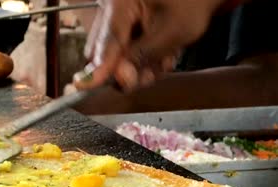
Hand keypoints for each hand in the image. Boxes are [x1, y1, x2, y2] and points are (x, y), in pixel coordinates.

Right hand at [74, 0, 229, 91]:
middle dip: (127, 70)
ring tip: (163, 60)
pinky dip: (141, 60)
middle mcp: (112, 8)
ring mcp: (116, 18)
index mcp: (120, 1)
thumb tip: (120, 80)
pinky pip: (122, 53)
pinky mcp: (123, 27)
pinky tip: (161, 55)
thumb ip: (143, 56)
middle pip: (103, 51)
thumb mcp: (172, 33)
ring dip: (137, 67)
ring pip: (113, 56)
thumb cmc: (192, 4)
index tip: (85, 86)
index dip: (99, 67)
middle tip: (148, 76)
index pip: (107, 40)